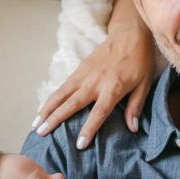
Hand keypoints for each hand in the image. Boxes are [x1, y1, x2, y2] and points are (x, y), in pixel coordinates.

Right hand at [34, 18, 155, 146]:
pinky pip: (63, 86)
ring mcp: (85, 74)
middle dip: (55, 119)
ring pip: (61, 94)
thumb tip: (132, 128)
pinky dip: (52, 98)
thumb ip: (136, 106)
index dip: (89, 129)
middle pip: (72, 103)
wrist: (129, 34)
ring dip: (47, 109)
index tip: (79, 144)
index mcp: (113, 87)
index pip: (99, 112)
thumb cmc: (140, 61)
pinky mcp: (80, 68)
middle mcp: (95, 82)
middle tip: (41, 133)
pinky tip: (44, 109)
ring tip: (35, 124)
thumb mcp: (144, 84)